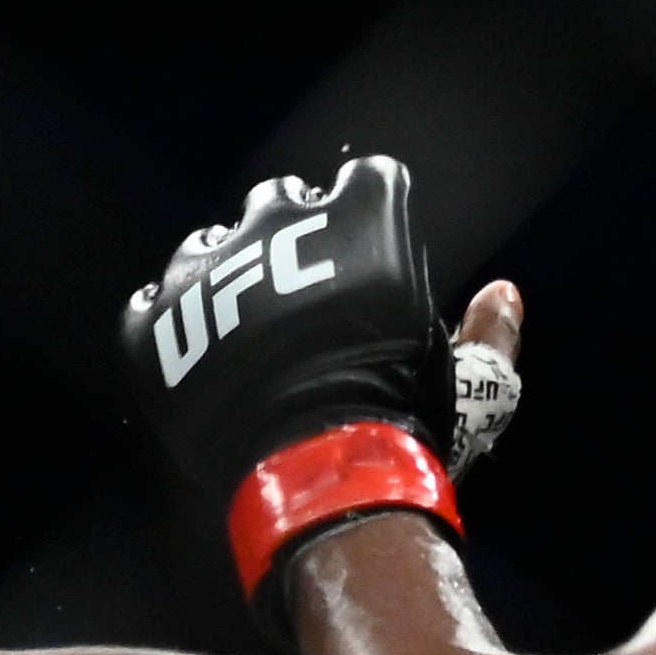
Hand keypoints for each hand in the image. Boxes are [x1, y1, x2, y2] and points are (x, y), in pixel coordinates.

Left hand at [118, 158, 520, 621]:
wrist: (319, 474)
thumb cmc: (400, 418)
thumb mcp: (466, 377)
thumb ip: (487, 333)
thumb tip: (504, 295)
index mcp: (361, 215)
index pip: (365, 181)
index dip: (365, 219)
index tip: (364, 258)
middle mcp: (278, 220)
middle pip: (279, 200)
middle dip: (290, 237)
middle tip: (302, 294)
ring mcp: (208, 268)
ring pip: (208, 246)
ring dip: (225, 274)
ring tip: (242, 330)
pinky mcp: (156, 323)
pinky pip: (150, 303)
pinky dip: (169, 322)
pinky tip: (193, 350)